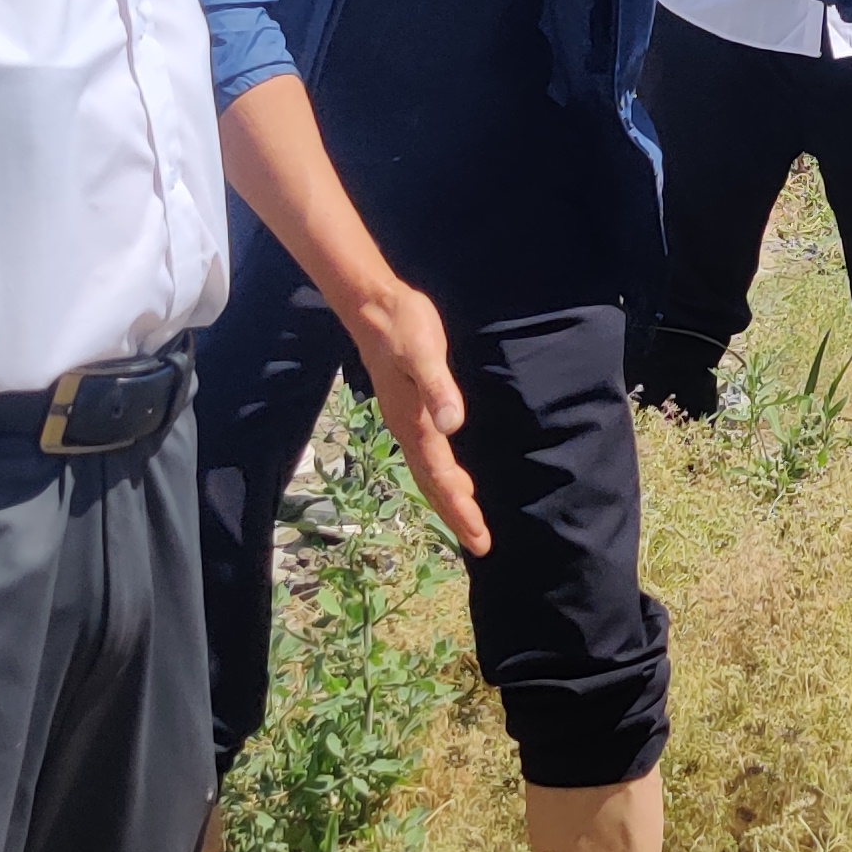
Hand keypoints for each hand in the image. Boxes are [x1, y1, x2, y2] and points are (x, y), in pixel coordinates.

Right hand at [340, 274, 490, 555]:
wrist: (372, 306)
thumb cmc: (403, 325)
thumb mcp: (425, 352)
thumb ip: (439, 388)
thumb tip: (453, 425)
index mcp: (415, 423)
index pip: (440, 478)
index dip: (460, 510)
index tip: (479, 538)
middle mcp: (408, 429)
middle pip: (433, 485)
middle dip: (456, 516)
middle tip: (480, 544)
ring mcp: (406, 421)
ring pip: (428, 472)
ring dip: (449, 500)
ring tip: (470, 522)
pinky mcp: (409, 409)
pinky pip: (427, 456)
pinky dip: (442, 477)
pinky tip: (455, 479)